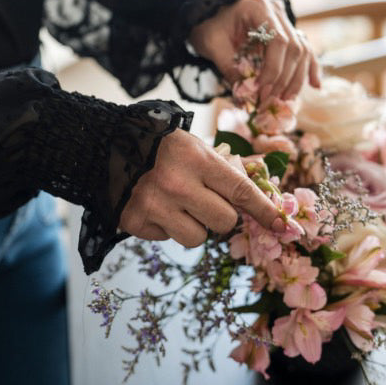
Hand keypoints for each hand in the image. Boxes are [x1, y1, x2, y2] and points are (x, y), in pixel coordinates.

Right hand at [119, 128, 280, 245]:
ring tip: (178, 206)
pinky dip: (165, 227)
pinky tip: (155, 207)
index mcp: (197, 159)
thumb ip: (223, 168)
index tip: (282, 225)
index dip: (264, 210)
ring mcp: (155, 206)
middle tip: (206, 201)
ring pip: (198, 238)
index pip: (241, 190)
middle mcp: (177, 184)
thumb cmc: (158, 145)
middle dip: (221, 216)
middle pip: (224, 222)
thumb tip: (260, 194)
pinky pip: (167, 239)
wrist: (103, 147)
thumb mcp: (193, 145)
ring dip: (194, 226)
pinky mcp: (135, 223)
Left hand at [188, 0, 320, 101]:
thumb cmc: (208, 27)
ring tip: (284, 101)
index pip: (278, 40)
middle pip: (293, 48)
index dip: (272, 69)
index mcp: (258, 7)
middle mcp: (277, 10)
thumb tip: (247, 95)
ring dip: (295, 79)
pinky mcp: (287, 32)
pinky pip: (304, 50)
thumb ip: (229, 68)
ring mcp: (285, 20)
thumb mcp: (212, 46)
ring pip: (302, 51)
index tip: (259, 89)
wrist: (207, 15)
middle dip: (283, 79)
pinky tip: (315, 86)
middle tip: (268, 101)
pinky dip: (310, 69)